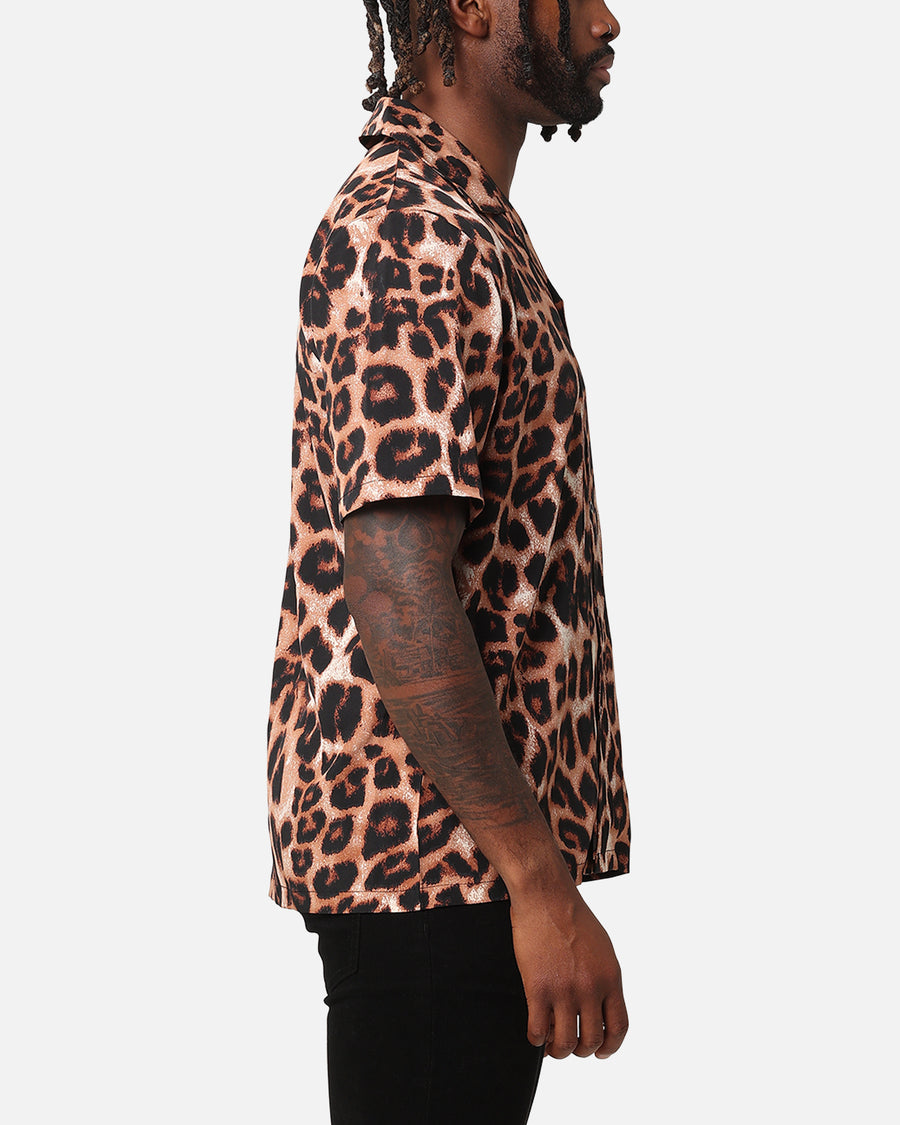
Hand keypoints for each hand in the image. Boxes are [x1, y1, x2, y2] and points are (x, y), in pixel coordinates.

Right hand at [508, 883, 628, 1059]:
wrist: (546, 896)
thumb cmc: (572, 916)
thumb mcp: (602, 948)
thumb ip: (604, 978)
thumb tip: (600, 1004)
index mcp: (610, 978)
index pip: (618, 1027)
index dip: (610, 1047)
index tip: (601, 1052)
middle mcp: (591, 988)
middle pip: (592, 1040)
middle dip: (581, 1051)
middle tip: (571, 1046)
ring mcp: (564, 990)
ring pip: (566, 1043)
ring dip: (559, 1051)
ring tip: (551, 1045)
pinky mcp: (538, 988)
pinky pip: (538, 1030)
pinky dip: (536, 1040)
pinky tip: (534, 1034)